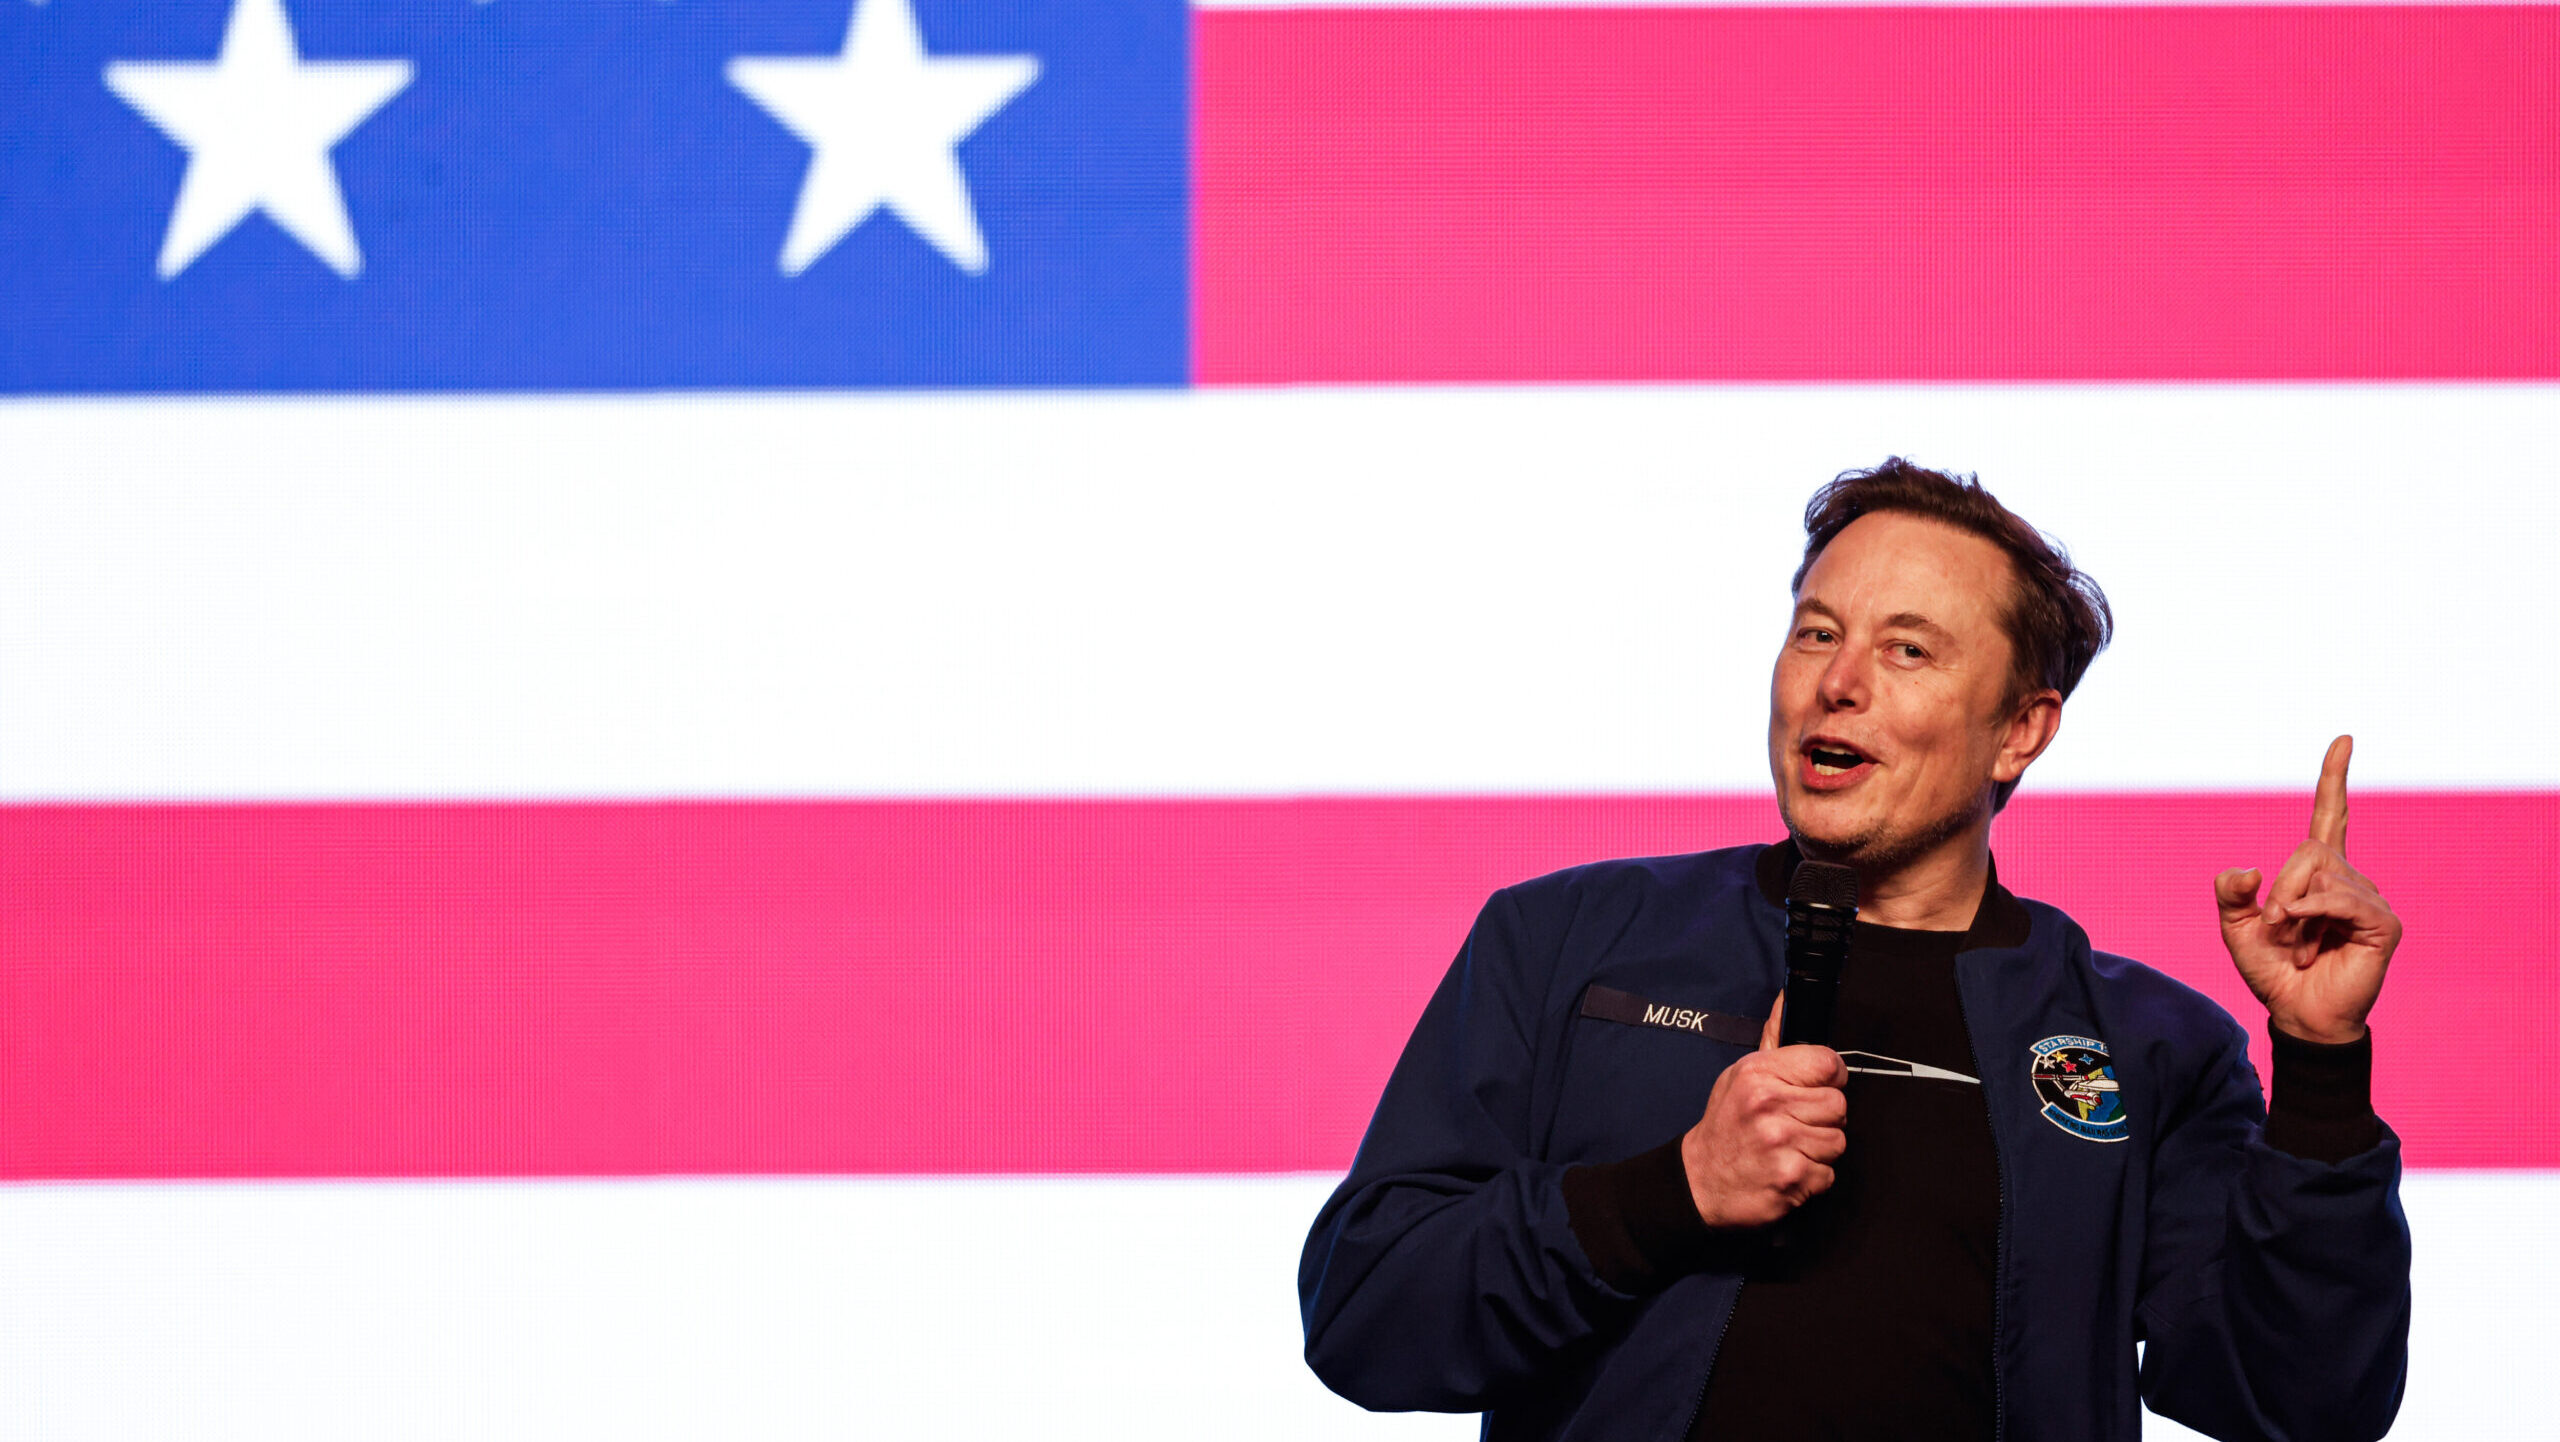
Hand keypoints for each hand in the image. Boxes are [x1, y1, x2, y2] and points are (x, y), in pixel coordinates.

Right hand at [1678, 995, 1847, 1227]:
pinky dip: (1812, 1176)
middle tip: (1796, 1123)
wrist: (1701, 1180)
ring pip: (1838, 1141)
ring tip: (1789, 1147)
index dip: (1829, 1077)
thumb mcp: (1740, 1074)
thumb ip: (1772, 1039)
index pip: (1828, 1063)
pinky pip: (1828, 1173)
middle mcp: (1770, 1105)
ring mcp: (1781, 1143)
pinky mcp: (1791, 1178)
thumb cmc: (1726, 1124)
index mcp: (1759, 1074)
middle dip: (1823, 1117)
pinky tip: (1787, 1168)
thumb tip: (1787, 998)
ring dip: (1818, 1149)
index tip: (1816, 1087)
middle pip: (1839, 1105)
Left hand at [2213, 735, 2402, 1045]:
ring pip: (2322, 874)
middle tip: (2274, 927)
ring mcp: (2369, 900)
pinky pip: (2344, 899)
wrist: (2295, 1014)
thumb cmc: (2271, 970)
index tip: (2343, 740)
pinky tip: (2307, 941)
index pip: (2331, 814)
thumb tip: (2248, 869)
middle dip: (2280, 888)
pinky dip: (2314, 914)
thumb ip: (2230, 893)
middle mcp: (2349, 879)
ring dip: (2293, 913)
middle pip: (2309, 850)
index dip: (2334, 778)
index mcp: (2316, 874)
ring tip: (2297, 946)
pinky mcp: (2382, 924)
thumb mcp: (2234, 927)